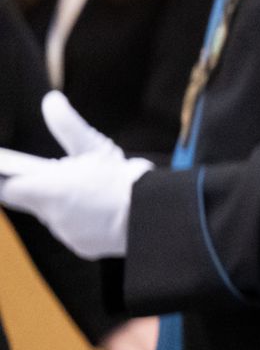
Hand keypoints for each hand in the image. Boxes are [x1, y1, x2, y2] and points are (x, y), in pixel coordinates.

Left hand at [0, 92, 151, 258]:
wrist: (154, 215)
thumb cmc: (123, 180)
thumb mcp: (95, 146)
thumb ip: (67, 125)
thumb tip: (51, 101)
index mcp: (46, 190)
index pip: (7, 190)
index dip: (8, 181)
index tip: (14, 173)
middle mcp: (51, 216)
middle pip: (34, 202)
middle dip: (46, 190)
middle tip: (70, 178)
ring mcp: (66, 234)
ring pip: (56, 217)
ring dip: (66, 206)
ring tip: (93, 194)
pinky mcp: (82, 248)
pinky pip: (74, 233)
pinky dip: (84, 223)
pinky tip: (103, 213)